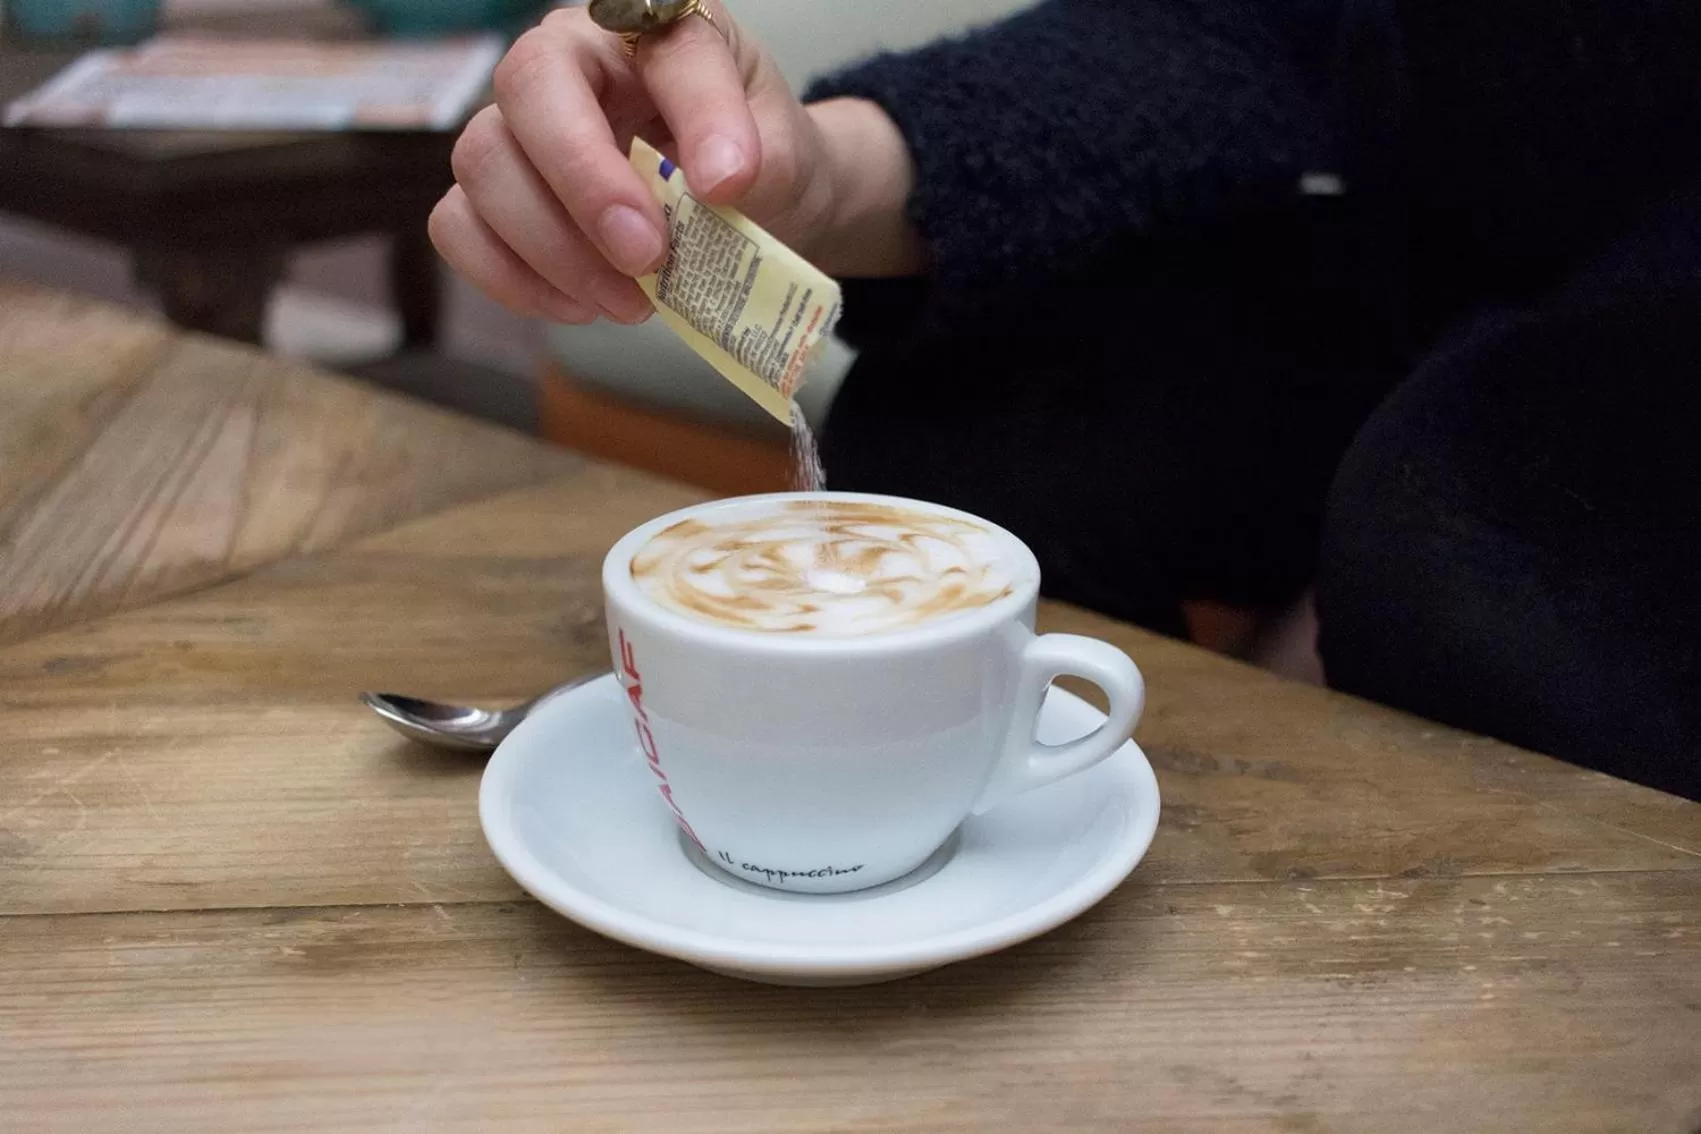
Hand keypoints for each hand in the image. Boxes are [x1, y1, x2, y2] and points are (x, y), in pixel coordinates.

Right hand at [429, 1, 836, 324]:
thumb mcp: (787, 153)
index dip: (693, 112)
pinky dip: (514, 278)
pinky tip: (581, 306)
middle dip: (585, 185)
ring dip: (553, 248)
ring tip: (631, 301)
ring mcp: (518, 126)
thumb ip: (762, 158)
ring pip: (483, 163)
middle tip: (648, 257)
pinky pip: (459, 228)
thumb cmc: (755, 163)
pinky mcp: (491, 196)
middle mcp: (567, 61)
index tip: (729, 185)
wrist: (746, 211)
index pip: (655, 41)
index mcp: (648, 30)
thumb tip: (717, 181)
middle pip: (527, 89)